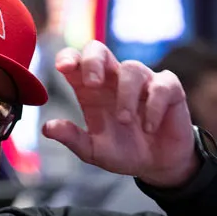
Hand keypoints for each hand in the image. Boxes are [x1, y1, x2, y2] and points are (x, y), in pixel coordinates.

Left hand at [43, 41, 199, 188]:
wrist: (158, 165)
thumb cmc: (125, 152)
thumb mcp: (94, 151)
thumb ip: (72, 138)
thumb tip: (47, 128)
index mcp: (92, 90)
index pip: (77, 61)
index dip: (68, 57)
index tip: (63, 67)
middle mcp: (115, 80)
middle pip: (99, 50)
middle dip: (93, 61)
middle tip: (91, 84)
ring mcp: (143, 81)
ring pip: (132, 69)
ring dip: (125, 95)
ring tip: (124, 120)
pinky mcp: (169, 89)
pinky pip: (161, 86)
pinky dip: (153, 107)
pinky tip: (149, 127)